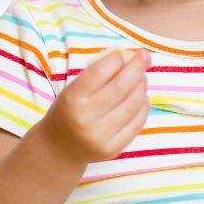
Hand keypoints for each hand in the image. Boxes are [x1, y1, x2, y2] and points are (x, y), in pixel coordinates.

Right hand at [42, 48, 150, 163]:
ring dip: (142, 86)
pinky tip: (142, 98)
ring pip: (132, 104)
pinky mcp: (112, 149)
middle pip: (120, 87)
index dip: (116, 60)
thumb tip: (131, 57)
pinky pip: (137, 123)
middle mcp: (85, 118)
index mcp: (72, 99)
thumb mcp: (73, 90)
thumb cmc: (69, 111)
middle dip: (136, 68)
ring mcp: (100, 136)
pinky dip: (143, 106)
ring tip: (142, 78)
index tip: (124, 54)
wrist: (58, 149)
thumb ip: (98, 74)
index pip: (99, 73)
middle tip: (145, 57)